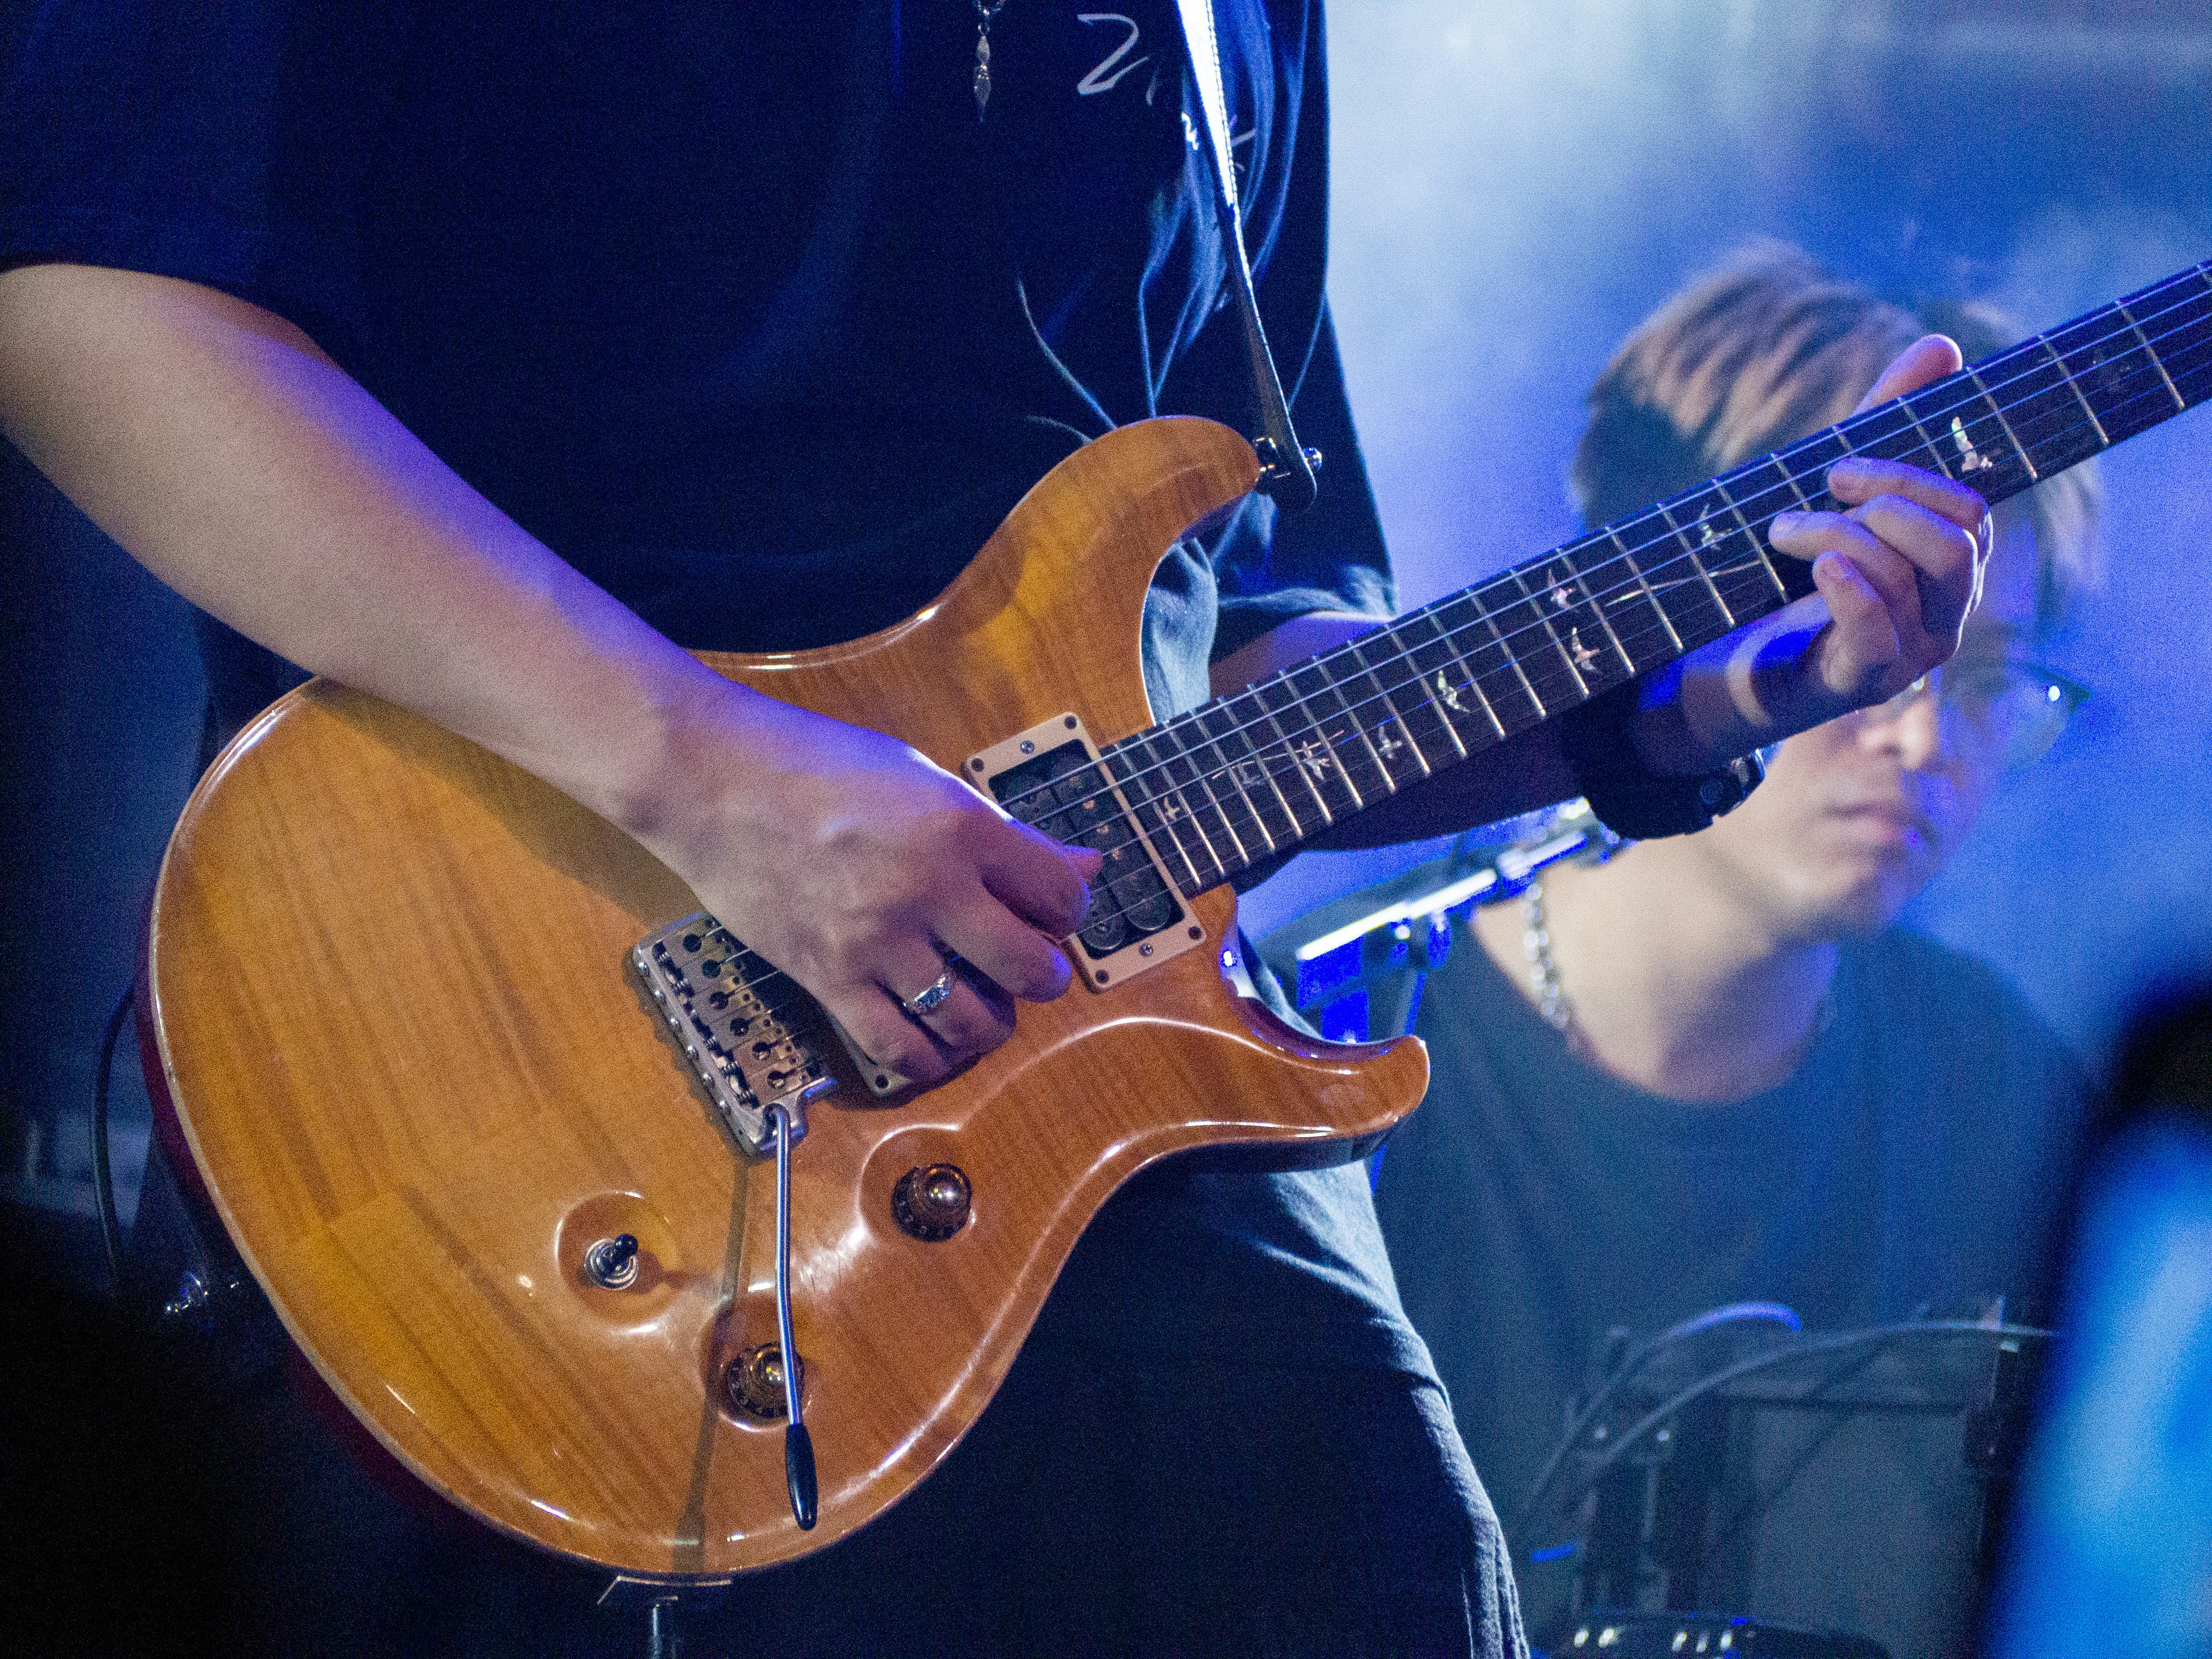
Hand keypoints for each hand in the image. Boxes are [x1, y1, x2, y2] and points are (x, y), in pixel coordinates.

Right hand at [646, 685, 1100, 1086]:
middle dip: (1043, 975)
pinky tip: (934, 1043)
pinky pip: (898, 1049)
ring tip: (982, 1005)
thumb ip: (1006, 833)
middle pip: (1029, 968)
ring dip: (990, 1022)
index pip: (1060, 897)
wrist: (714, 781)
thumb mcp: (926, 779)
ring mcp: (876, 941)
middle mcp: (927, 889)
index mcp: (961, 828)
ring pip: (970, 1021)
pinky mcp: (828, 978)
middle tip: (1028, 967)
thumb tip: (1085, 865)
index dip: (1069, 910)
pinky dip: (929, 1059)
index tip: (1052, 911)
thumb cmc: (822, 767)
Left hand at [1651, 335, 1991, 766]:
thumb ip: (1886, 421)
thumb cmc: (1788, 573)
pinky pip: (1881, 632)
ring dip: (1837, 534)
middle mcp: (1945, 614)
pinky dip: (1850, 588)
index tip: (1835, 466)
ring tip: (1782, 530)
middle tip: (1820, 491)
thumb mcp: (1833, 492)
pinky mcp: (1860, 683)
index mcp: (1947, 567)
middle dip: (1887, 499)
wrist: (1724, 662)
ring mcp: (1910, 656)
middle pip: (1959, 540)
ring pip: (1910, 575)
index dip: (1908, 474)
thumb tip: (1943, 344)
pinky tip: (1819, 566)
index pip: (1969, 509)